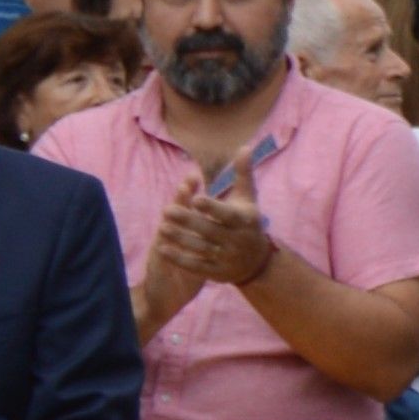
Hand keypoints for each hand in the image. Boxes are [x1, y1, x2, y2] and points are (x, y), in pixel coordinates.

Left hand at [153, 171, 275, 290]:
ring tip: (161, 228)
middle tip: (167, 210)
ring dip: (180, 239)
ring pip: (201, 248)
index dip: (212, 207)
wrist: (257, 261)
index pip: (227, 214)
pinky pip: (196, 266)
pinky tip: (162, 249)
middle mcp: (237, 240)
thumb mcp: (248, 199)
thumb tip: (243, 147)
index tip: (195, 198)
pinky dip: (179, 259)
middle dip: (188, 221)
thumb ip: (242, 174)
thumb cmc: (247, 222)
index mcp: (245, 221)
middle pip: (210, 231)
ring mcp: (227, 258)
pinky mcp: (217, 272)